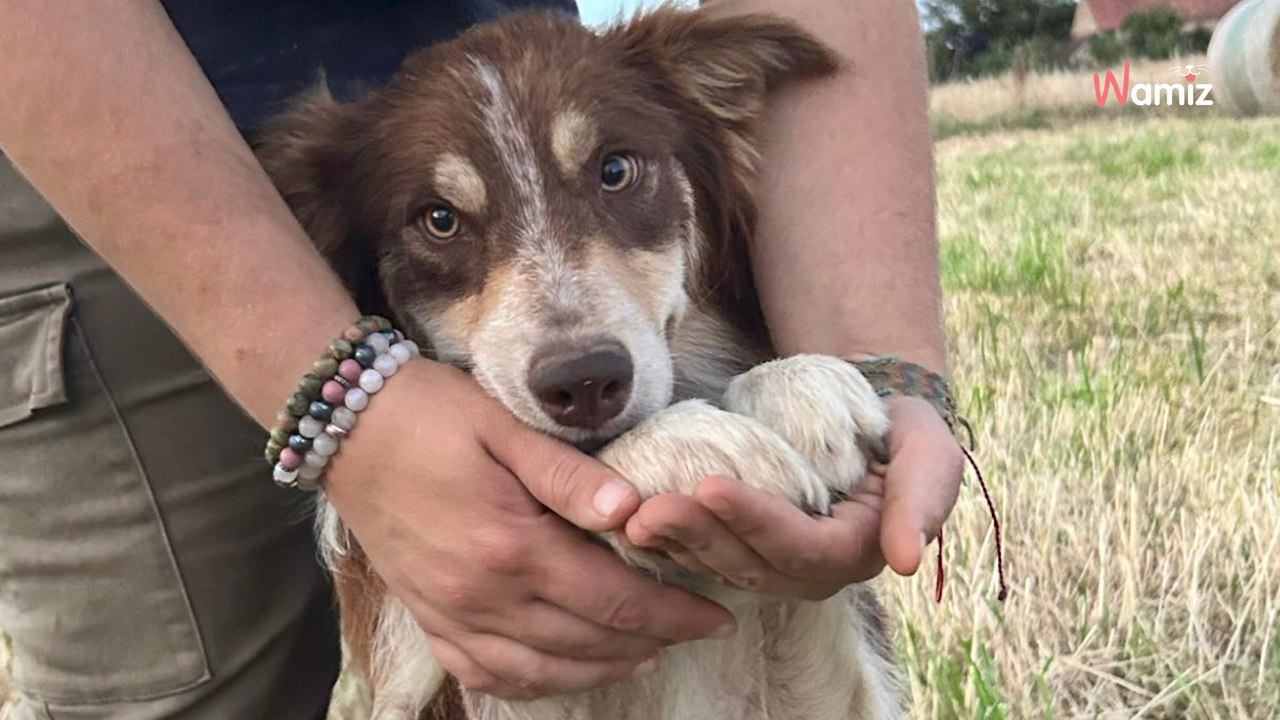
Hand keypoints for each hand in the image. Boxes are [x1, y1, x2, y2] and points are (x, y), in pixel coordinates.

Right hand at [322, 360, 734, 698]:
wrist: (348, 427)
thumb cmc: (432, 415)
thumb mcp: (505, 427)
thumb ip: (569, 475)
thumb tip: (634, 510)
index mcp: (511, 546)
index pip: (612, 597)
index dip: (670, 612)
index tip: (714, 614)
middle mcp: (482, 595)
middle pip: (586, 640)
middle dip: (651, 640)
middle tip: (695, 631)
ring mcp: (450, 614)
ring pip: (541, 669)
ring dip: (600, 669)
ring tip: (645, 654)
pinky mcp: (428, 617)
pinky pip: (486, 674)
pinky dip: (533, 684)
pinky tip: (561, 673)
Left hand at [623, 395, 961, 599]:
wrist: (875, 423)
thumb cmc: (905, 435)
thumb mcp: (930, 455)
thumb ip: (921, 502)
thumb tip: (905, 559)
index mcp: (855, 553)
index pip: (799, 546)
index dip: (754, 521)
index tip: (710, 486)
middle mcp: (810, 570)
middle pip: (747, 563)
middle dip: (696, 536)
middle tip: (647, 510)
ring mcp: (775, 562)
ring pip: (717, 563)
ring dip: (673, 542)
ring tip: (629, 516)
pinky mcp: (747, 546)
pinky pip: (704, 549)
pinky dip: (669, 537)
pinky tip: (630, 516)